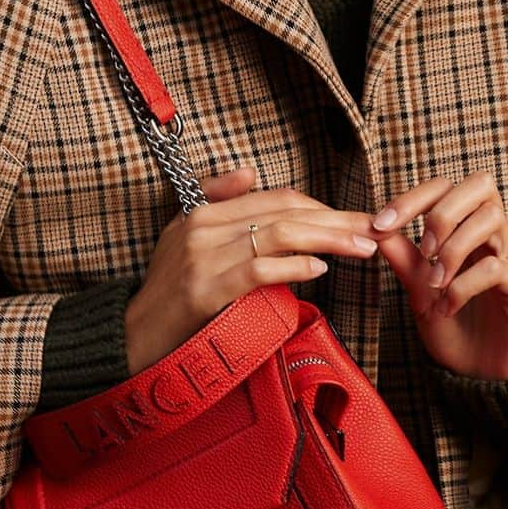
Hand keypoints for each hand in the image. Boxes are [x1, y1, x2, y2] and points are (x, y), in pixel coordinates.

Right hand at [123, 165, 381, 374]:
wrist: (133, 336)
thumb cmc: (167, 291)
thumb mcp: (183, 236)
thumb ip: (217, 200)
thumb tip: (250, 172)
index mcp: (204, 211)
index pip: (276, 197)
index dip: (321, 205)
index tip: (354, 218)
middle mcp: (204, 227)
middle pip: (285, 211)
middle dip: (336, 219)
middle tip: (374, 229)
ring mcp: (203, 257)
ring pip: (279, 234)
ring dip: (328, 238)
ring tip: (360, 246)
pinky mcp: (205, 290)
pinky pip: (258, 269)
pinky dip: (293, 266)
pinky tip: (319, 268)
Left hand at [366, 170, 507, 379]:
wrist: (481, 377)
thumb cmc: (454, 329)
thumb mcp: (419, 291)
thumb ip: (403, 258)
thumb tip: (374, 226)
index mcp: (466, 231)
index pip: (446, 187)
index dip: (413, 198)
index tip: (381, 224)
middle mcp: (493, 239)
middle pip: (481, 184)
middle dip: (442, 212)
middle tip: (423, 249)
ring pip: (492, 218)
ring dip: (453, 249)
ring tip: (435, 283)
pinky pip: (497, 268)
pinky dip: (463, 285)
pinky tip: (447, 307)